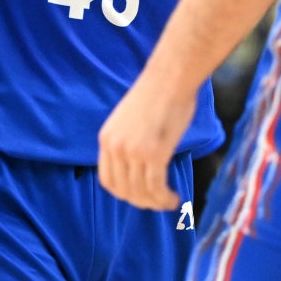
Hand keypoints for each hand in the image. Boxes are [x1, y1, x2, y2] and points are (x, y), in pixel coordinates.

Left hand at [97, 72, 196, 210]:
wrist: (171, 77)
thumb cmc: (157, 94)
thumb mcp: (129, 120)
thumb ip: (128, 143)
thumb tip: (137, 167)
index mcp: (106, 138)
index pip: (107, 180)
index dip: (124, 193)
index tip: (139, 196)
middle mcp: (115, 147)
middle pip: (124, 190)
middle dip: (142, 202)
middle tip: (158, 202)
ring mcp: (133, 152)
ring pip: (141, 192)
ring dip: (156, 203)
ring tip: (169, 201)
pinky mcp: (154, 154)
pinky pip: (156, 188)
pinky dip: (165, 198)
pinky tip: (174, 197)